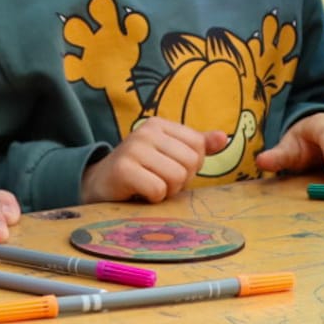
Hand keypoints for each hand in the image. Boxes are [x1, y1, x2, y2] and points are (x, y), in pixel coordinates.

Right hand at [81, 117, 225, 202]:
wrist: (99, 185)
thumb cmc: (140, 171)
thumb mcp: (169, 155)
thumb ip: (196, 146)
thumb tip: (224, 138)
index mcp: (159, 125)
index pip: (199, 146)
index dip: (190, 165)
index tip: (168, 168)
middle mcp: (146, 131)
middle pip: (191, 162)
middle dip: (179, 180)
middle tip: (157, 180)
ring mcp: (133, 148)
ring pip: (176, 177)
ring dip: (166, 191)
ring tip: (148, 186)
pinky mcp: (123, 169)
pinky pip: (158, 190)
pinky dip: (153, 199)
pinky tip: (139, 193)